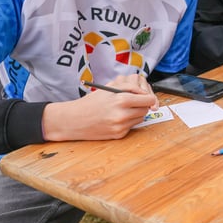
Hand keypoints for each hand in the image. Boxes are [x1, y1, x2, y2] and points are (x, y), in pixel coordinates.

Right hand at [42, 74, 158, 141]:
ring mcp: (121, 127)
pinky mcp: (118, 135)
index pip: (148, 100)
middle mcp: (123, 115)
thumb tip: (145, 93)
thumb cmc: (92, 102)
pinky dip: (127, 121)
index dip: (148, 97)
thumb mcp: (110, 88)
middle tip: (132, 101)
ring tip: (121, 109)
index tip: (145, 96)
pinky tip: (115, 118)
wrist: (74, 120)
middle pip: (146, 109)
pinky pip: (131, 126)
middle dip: (141, 105)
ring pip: (140, 118)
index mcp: (122, 100)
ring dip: (135, 113)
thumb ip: (130, 87)